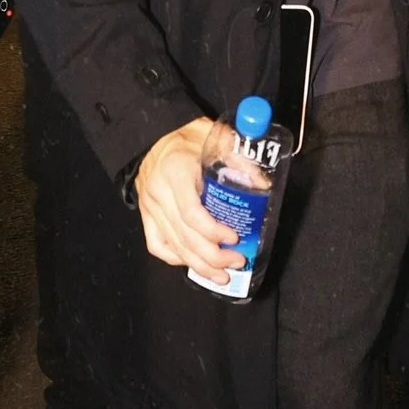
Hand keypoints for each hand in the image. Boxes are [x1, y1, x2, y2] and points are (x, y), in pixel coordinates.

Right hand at [134, 117, 241, 287]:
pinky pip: (157, 244)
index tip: (234, 238)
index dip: (213, 231)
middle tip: (237, 262)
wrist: (154, 133)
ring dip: (199, 265)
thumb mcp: (215, 137)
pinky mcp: (146, 214)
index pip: (192, 213)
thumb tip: (262, 185)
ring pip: (173, 245)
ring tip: (221, 275)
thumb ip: (238, 158)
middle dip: (213, 256)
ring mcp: (149, 206)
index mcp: (176, 171)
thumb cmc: (187, 135)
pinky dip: (176, 258)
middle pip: (185, 236)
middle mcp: (159, 192)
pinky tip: (194, 263)